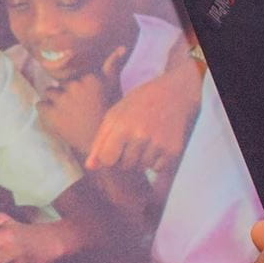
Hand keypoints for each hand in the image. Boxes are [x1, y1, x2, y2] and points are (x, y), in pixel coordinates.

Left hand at [86, 57, 199, 178]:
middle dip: (126, 156)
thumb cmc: (137, 104)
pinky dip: (156, 160)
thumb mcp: (114, 115)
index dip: (109, 156)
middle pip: (125, 165)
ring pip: (142, 167)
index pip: (107, 160)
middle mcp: (141, 135)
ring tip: (146, 137)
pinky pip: (157, 168)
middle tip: (134, 136)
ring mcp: (158, 143)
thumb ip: (100, 142)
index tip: (114, 146)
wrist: (172, 94)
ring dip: (142, 158)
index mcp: (122, 126)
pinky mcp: (173, 150)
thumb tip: (90, 167)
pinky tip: (158, 142)